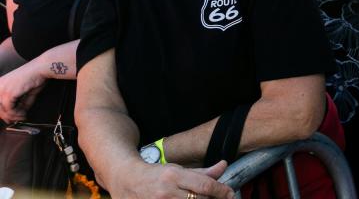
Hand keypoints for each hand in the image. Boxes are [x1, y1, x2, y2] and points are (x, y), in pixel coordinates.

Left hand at [0, 62, 45, 122]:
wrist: (41, 68)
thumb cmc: (35, 77)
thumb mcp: (24, 94)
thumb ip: (18, 104)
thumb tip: (15, 117)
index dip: (4, 114)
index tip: (11, 118)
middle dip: (8, 117)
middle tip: (19, 119)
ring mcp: (1, 90)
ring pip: (3, 111)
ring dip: (14, 116)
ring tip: (23, 116)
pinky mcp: (8, 93)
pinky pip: (9, 109)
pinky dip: (17, 114)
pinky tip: (24, 113)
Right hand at [114, 160, 232, 198]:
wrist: (126, 180)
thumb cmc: (156, 174)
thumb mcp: (179, 169)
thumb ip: (202, 172)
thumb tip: (223, 166)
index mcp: (173, 176)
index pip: (204, 185)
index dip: (220, 190)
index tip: (229, 193)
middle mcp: (165, 191)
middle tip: (221, 198)